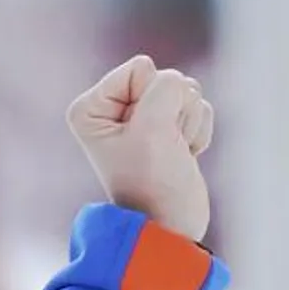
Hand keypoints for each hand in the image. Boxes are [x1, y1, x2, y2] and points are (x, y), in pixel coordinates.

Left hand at [67, 54, 214, 242]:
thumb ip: (167, 85)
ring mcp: (141, 118)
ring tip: (171, 152)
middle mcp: (111, 109)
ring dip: (188, 122)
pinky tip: (183, 155)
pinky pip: (198, 106)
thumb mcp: (154, 125)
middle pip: (164, 77)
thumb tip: (180, 83)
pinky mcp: (168, 127)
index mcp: (90, 108)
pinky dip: (197, 132)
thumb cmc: (153, 180)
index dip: (153, 99)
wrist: (171, 222)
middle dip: (174, 111)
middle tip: (161, 146)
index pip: (141, 67)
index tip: (143, 136)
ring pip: (186, 91)